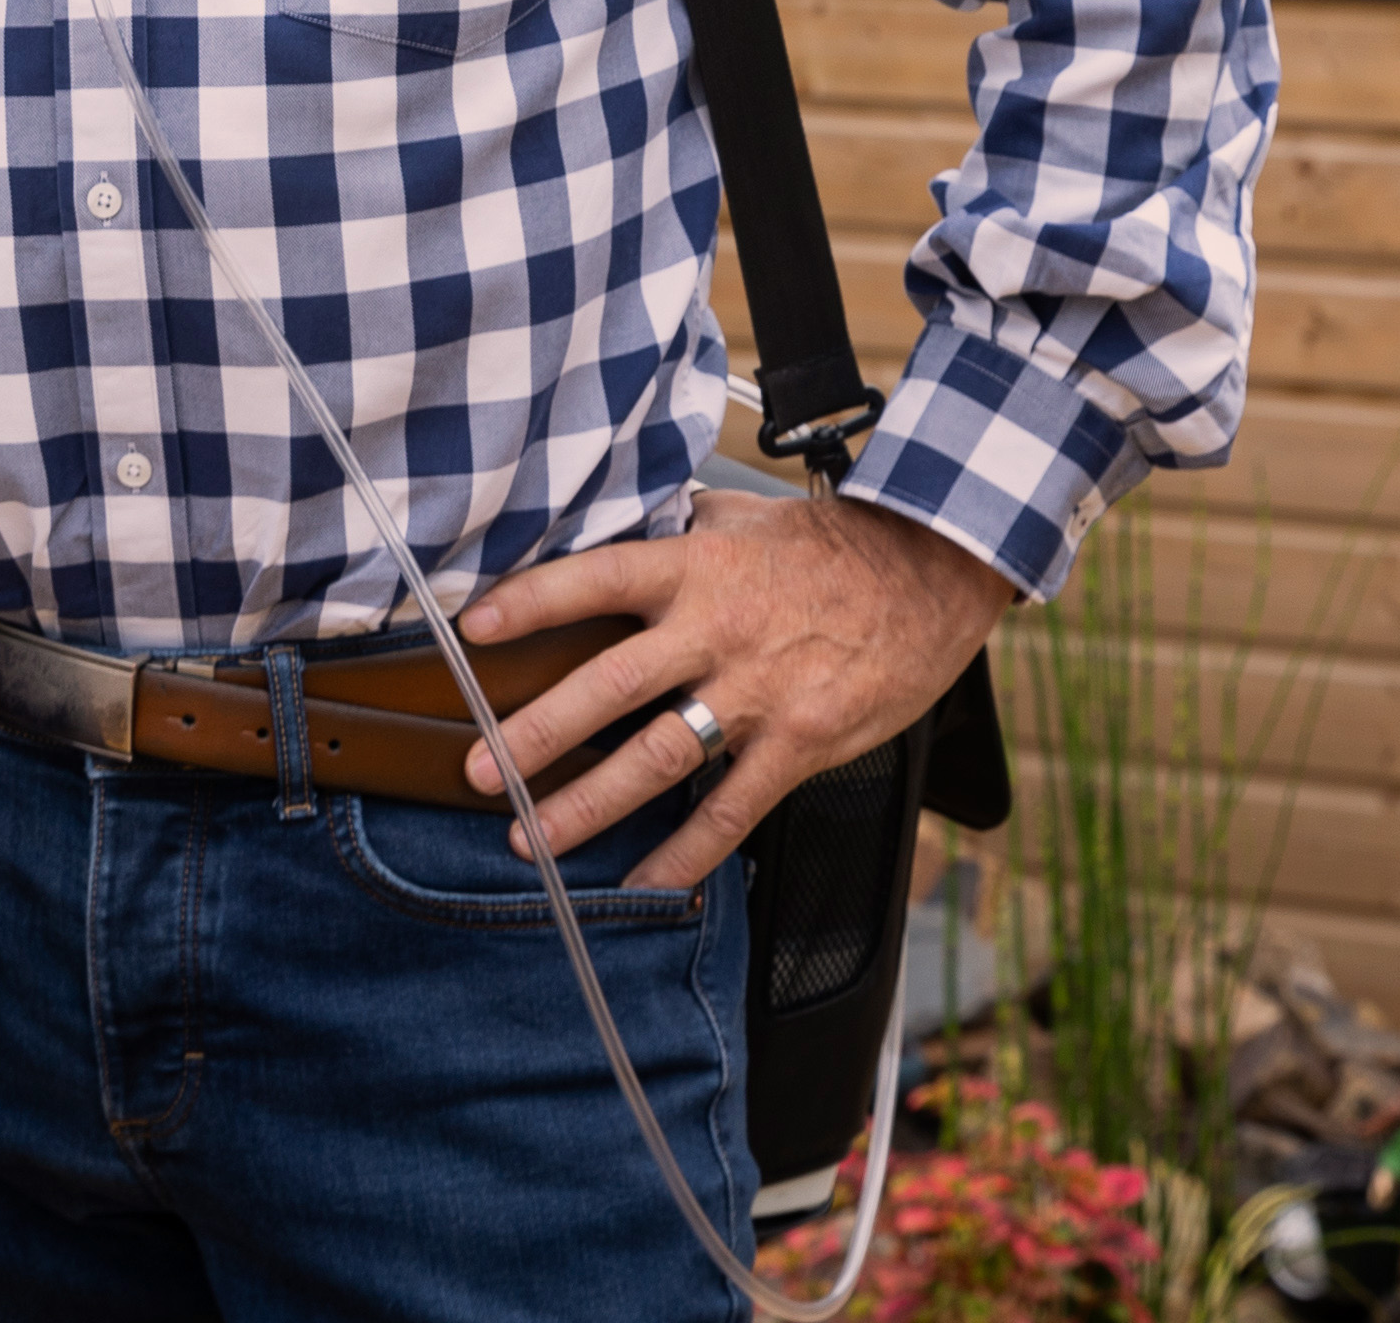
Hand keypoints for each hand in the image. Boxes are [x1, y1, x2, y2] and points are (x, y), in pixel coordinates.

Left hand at [451, 490, 1011, 894]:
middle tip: (481, 772)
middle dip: (538, 734)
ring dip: (590, 805)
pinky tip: (641, 882)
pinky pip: (732, 810)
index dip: (533, 603)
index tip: (471, 630)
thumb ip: (674, 527)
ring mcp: (759, 692)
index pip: (596, 579)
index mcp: (695, 567)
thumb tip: (608, 519)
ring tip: (532, 839)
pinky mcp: (799, 743)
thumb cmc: (828, 546)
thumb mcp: (741, 517)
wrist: (928, 575)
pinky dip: (684, 853)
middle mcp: (716, 630)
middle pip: (611, 686)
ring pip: (659, 758)